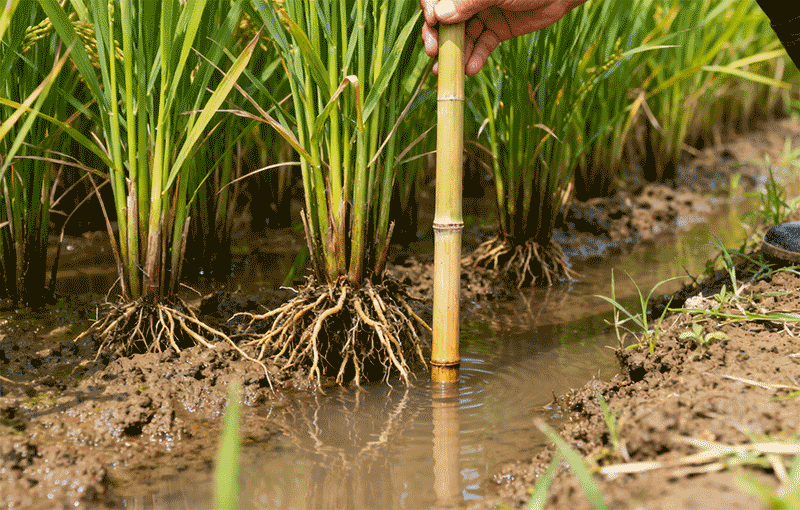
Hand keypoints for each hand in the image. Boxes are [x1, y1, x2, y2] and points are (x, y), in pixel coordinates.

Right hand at [420, 0, 589, 75]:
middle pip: (446, 21)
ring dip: (454, 54)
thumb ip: (468, 2)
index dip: (430, 10)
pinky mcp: (496, 31)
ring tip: (446, 72)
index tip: (431, 24)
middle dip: (438, 38)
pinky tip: (471, 70)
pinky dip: (476, 58)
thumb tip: (439, 16)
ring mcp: (483, 15)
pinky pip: (482, 45)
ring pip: (463, 37)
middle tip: (433, 53)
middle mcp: (470, 1)